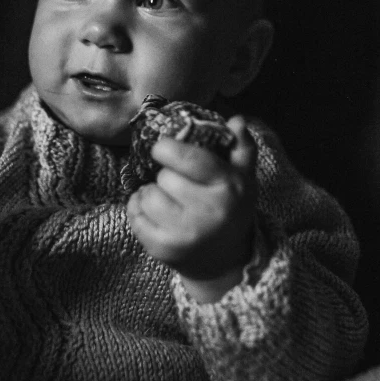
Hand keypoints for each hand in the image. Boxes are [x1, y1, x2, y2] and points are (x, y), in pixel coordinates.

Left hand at [127, 116, 265, 301]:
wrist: (225, 260)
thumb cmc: (231, 208)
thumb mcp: (243, 177)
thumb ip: (242, 146)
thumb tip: (237, 120)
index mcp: (228, 188)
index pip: (188, 159)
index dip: (167, 148)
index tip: (163, 148)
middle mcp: (208, 213)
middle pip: (164, 177)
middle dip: (165, 174)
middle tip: (174, 180)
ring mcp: (185, 235)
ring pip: (148, 197)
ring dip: (151, 192)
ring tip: (165, 195)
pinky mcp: (164, 250)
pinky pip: (135, 217)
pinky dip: (138, 208)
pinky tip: (152, 209)